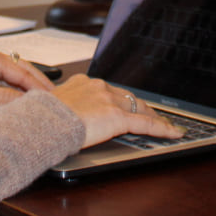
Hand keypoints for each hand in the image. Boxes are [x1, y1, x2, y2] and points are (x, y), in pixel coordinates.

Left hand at [0, 47, 54, 110]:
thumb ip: (1, 99)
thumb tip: (24, 104)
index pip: (24, 73)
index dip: (40, 87)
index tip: (54, 99)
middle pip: (23, 71)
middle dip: (39, 85)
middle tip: (56, 100)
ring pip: (14, 76)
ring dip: (28, 88)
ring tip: (43, 101)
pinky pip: (4, 81)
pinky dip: (16, 89)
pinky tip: (22, 99)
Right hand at [52, 74, 183, 148]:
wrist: (44, 123)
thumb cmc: (43, 118)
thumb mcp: (53, 107)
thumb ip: (65, 107)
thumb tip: (61, 116)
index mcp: (84, 83)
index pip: (109, 91)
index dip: (120, 99)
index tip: (123, 104)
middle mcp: (100, 87)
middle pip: (127, 97)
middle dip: (140, 106)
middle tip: (151, 114)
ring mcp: (110, 101)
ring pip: (139, 107)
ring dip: (153, 116)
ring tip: (164, 125)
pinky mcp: (118, 117)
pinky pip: (146, 123)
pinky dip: (162, 128)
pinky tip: (173, 133)